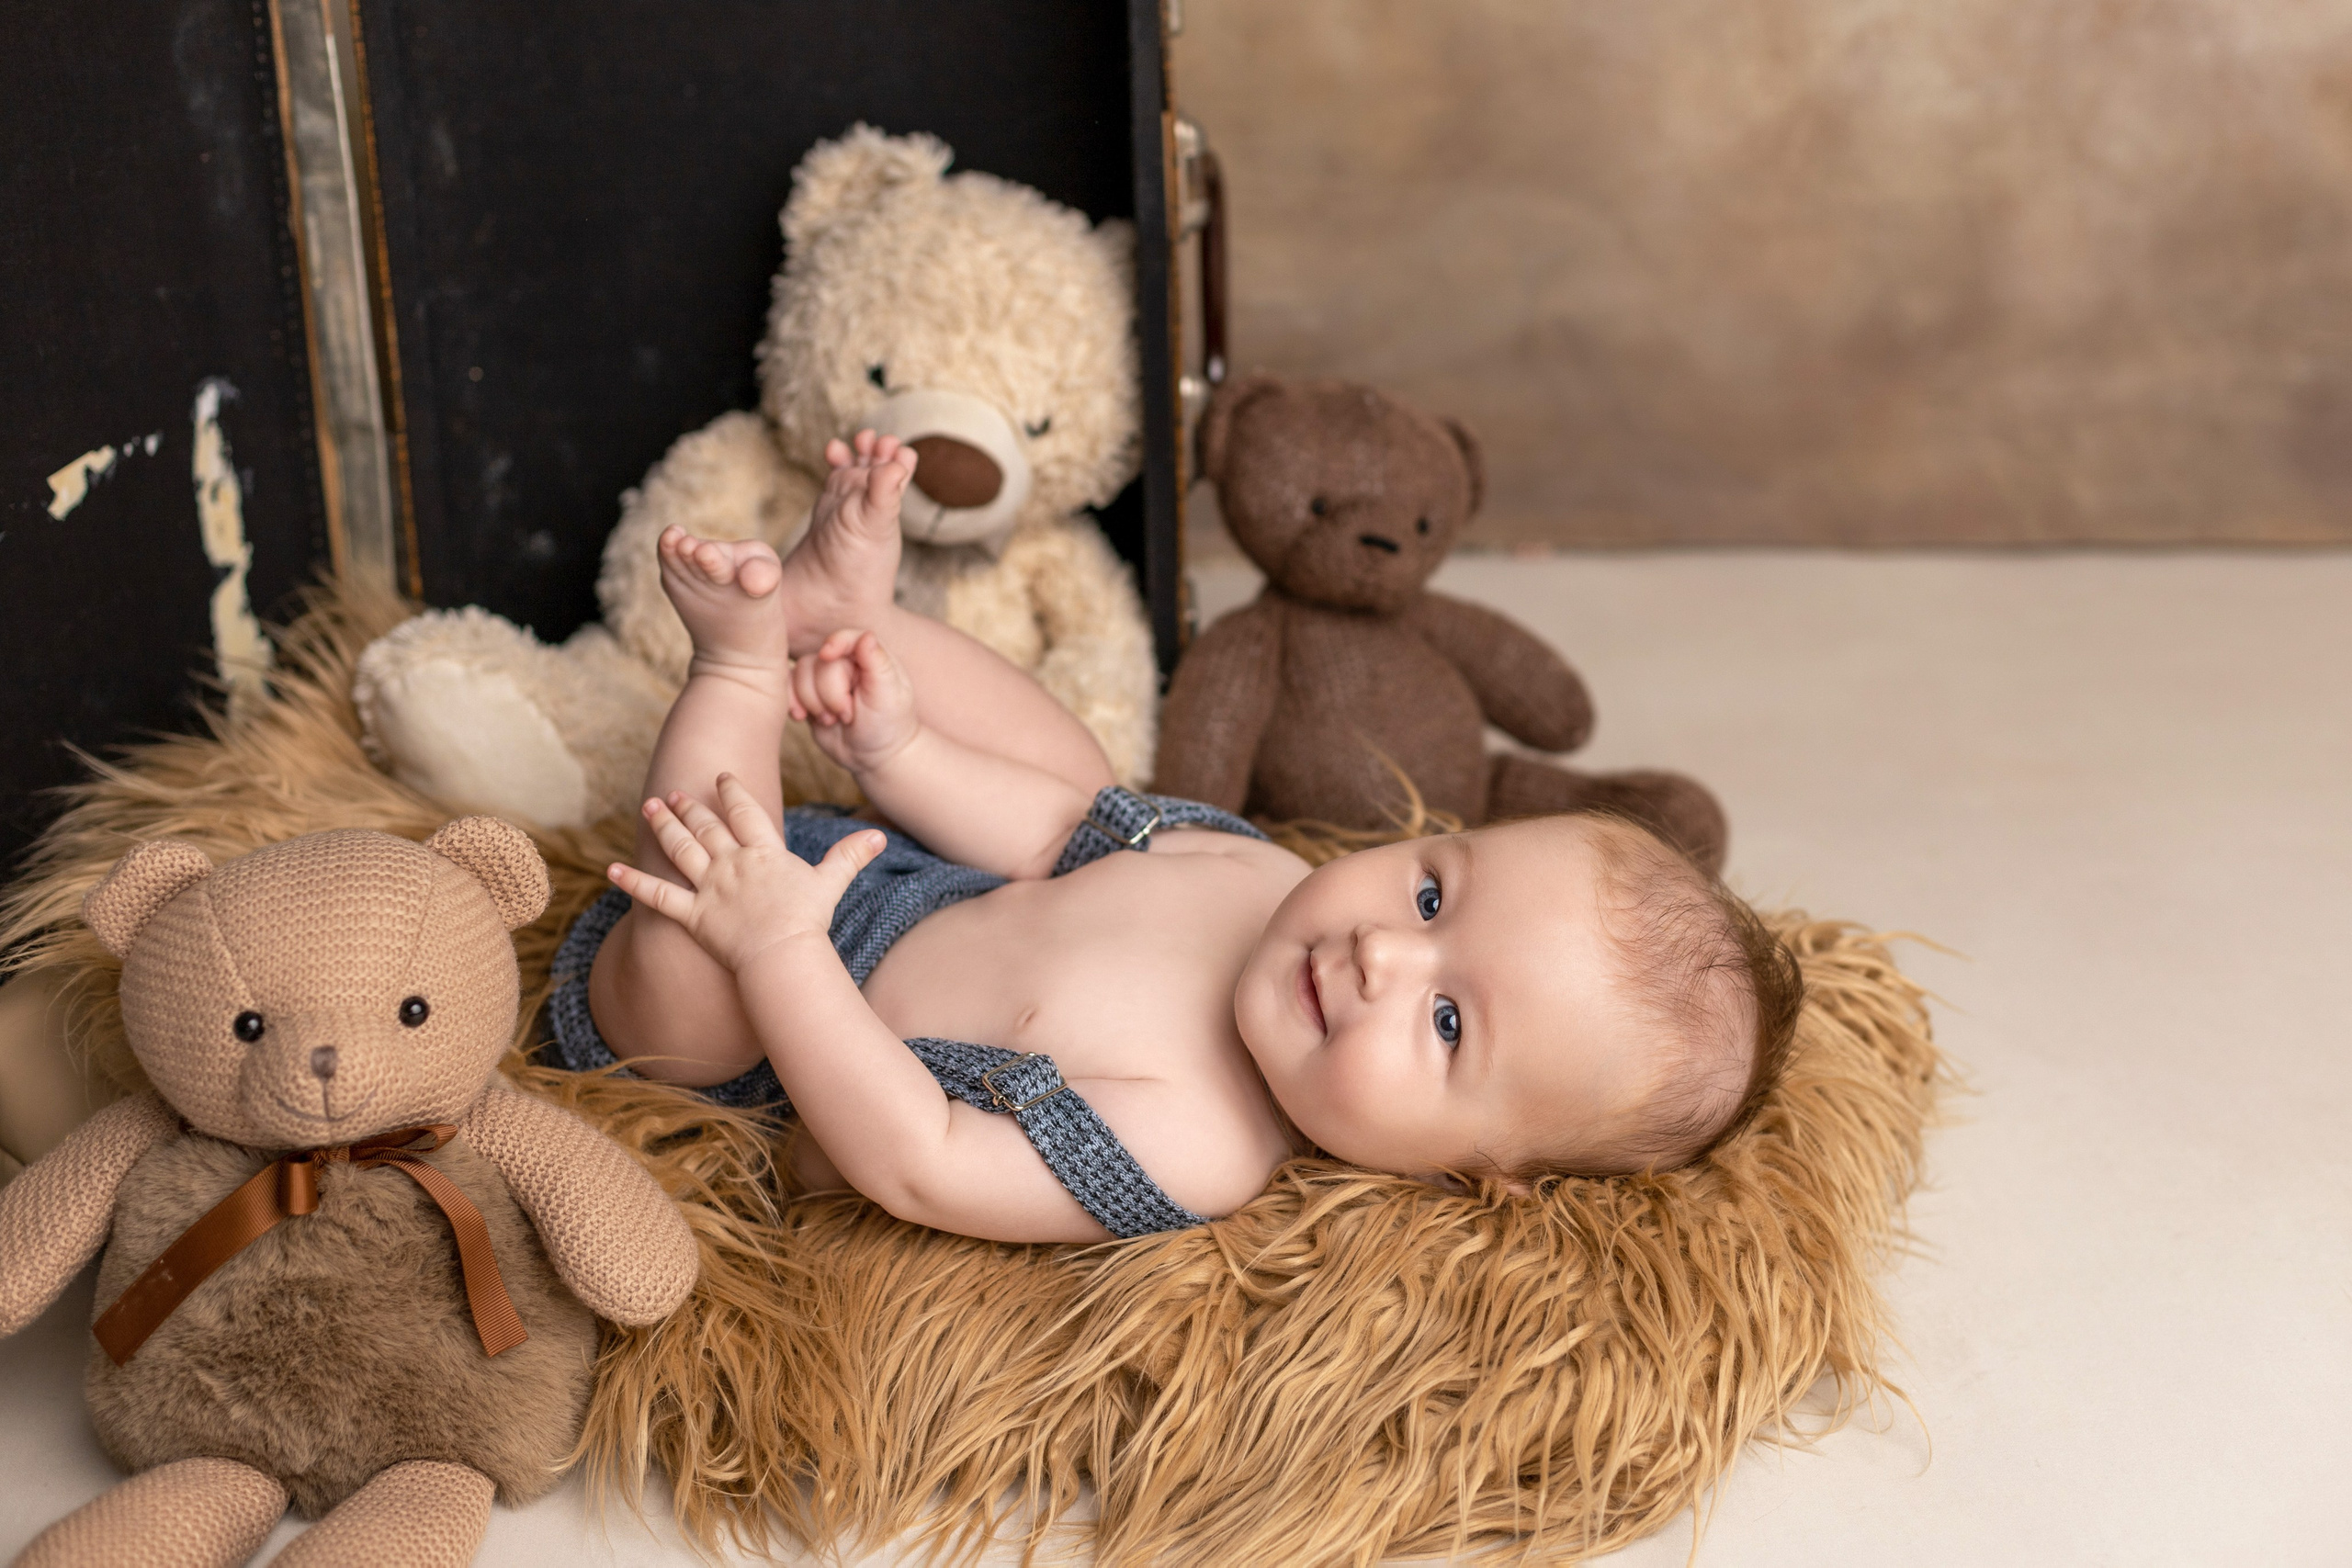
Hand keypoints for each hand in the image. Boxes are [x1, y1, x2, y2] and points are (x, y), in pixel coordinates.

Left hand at [608, 775, 882, 972]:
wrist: (783, 955)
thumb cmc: (808, 921)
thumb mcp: (831, 882)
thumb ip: (850, 855)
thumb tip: (879, 835)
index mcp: (763, 852)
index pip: (744, 812)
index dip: (731, 792)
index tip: (721, 777)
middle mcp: (732, 863)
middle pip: (706, 826)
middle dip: (690, 806)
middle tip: (675, 791)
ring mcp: (709, 887)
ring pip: (680, 848)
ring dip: (663, 825)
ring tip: (649, 806)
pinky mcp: (691, 915)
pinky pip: (657, 895)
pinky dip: (632, 881)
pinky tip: (610, 869)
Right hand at [789, 628, 919, 773]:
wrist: (873, 755)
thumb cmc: (888, 724)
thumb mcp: (888, 695)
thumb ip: (877, 663)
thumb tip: (867, 635)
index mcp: (869, 655)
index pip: (848, 637)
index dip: (835, 643)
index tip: (827, 654)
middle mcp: (844, 661)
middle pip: (819, 662)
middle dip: (830, 693)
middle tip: (847, 715)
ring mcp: (823, 677)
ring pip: (800, 673)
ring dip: (812, 701)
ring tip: (832, 720)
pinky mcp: (807, 692)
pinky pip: (787, 686)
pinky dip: (791, 702)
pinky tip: (802, 717)